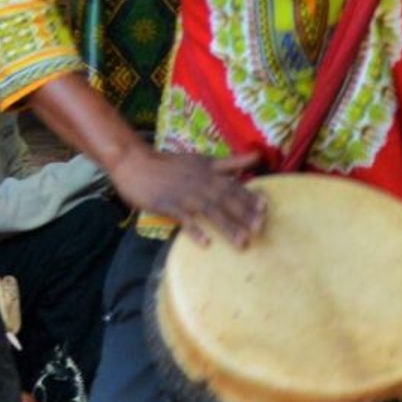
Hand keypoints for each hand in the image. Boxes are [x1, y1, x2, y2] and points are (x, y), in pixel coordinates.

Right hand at [108, 147, 265, 245]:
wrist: (135, 163)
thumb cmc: (170, 164)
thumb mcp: (202, 160)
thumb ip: (229, 163)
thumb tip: (257, 158)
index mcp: (209, 171)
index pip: (234, 184)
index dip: (250, 196)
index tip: (265, 208)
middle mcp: (200, 182)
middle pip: (226, 199)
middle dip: (244, 214)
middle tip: (260, 228)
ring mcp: (184, 194)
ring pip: (210, 211)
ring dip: (227, 227)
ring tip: (242, 242)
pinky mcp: (168, 204)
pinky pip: (184, 219)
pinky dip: (194, 230)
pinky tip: (205, 243)